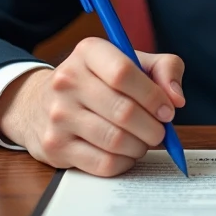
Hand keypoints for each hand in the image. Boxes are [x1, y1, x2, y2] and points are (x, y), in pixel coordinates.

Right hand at [0, 37, 185, 176]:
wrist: (39, 103)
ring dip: (140, 146)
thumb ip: (164, 68)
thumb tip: (176, 98)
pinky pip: (103, 163)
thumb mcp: (131, 61)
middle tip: (160, 131)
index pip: (124, 72)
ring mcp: (58, 115)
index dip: (153, 95)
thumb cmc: (98, 81)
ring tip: (144, 141)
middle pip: (123, 111)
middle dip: (152, 127)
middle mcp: (67, 80)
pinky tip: (126, 152)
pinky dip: (124, 162)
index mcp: (88, 52)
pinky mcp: (56, 147)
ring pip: (116, 140)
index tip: (168, 109)